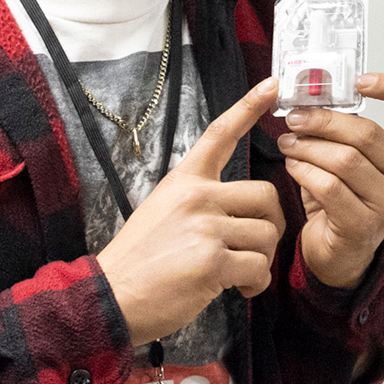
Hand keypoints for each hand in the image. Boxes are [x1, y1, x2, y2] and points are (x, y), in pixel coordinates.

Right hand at [94, 78, 286, 345]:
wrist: (110, 298)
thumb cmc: (139, 261)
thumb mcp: (161, 211)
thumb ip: (198, 202)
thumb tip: (237, 210)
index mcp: (184, 181)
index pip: (219, 135)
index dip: (248, 107)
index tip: (273, 85)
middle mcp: (197, 197)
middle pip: (266, 195)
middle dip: (271, 225)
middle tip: (255, 247)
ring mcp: (205, 227)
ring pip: (267, 234)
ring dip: (262, 260)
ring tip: (240, 275)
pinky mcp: (212, 261)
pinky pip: (259, 266)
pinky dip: (256, 283)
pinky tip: (240, 290)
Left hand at [278, 74, 383, 289]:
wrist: (341, 251)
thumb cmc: (346, 198)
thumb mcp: (353, 158)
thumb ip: (342, 131)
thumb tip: (310, 100)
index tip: (360, 80)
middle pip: (366, 134)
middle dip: (324, 121)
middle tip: (297, 116)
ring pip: (344, 160)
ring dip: (308, 147)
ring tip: (289, 142)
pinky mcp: (362, 224)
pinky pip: (329, 187)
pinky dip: (304, 172)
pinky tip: (293, 166)